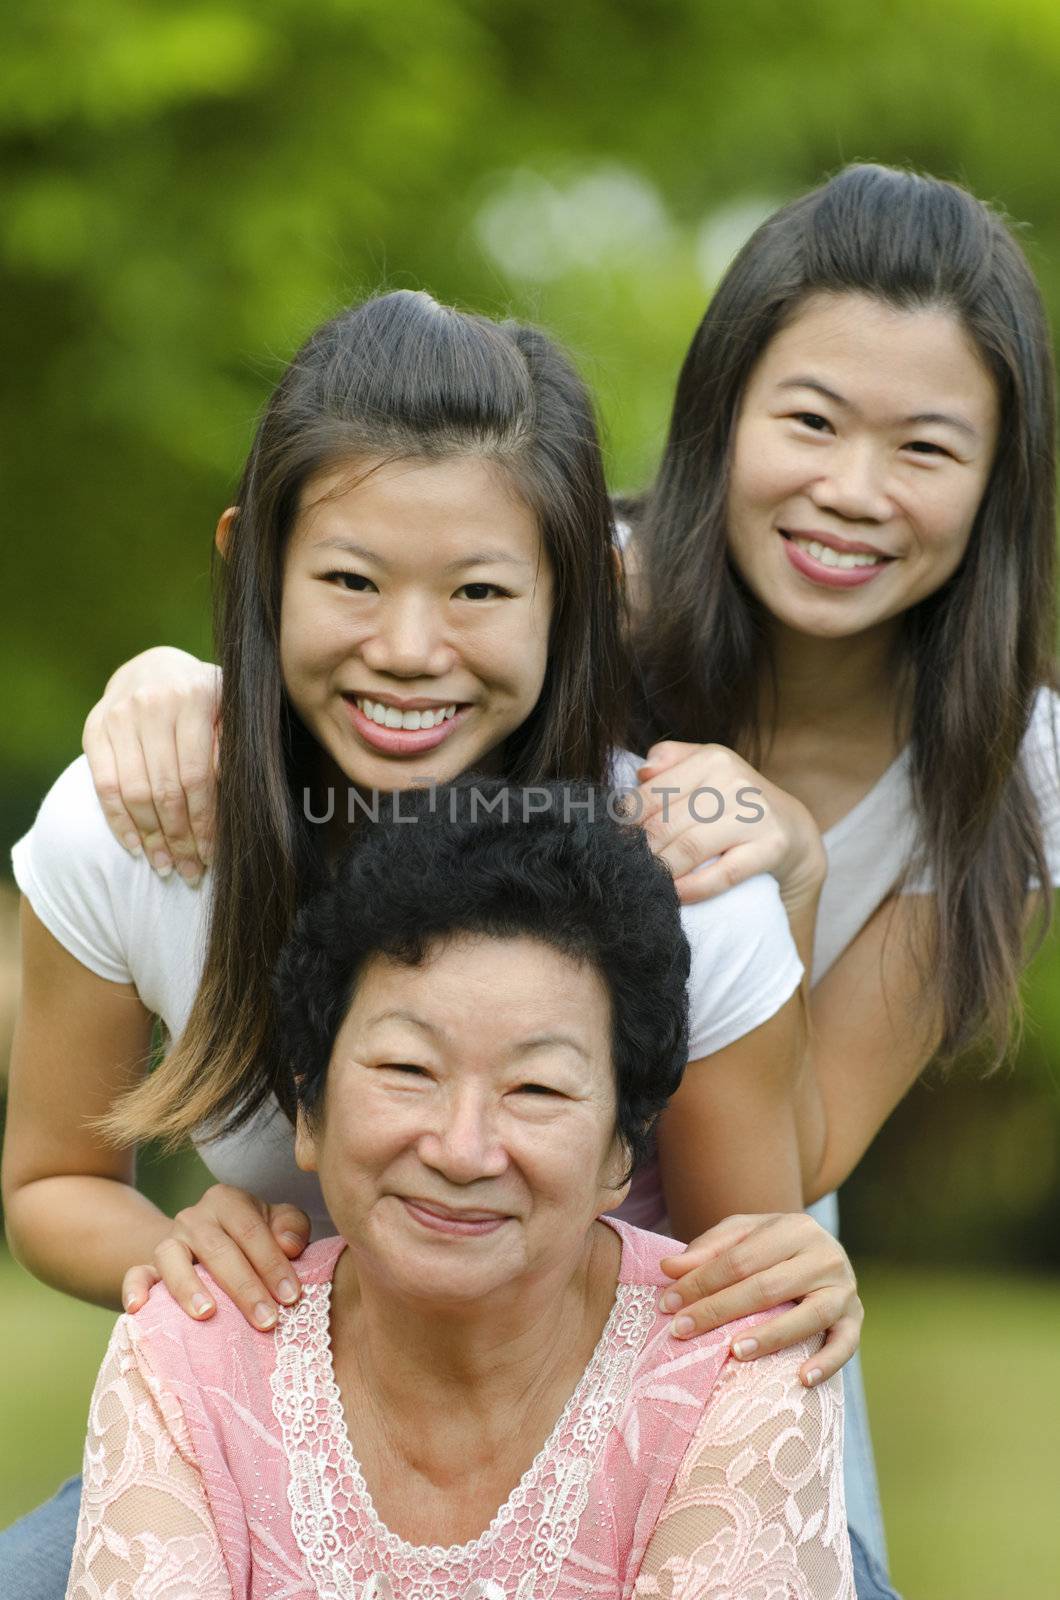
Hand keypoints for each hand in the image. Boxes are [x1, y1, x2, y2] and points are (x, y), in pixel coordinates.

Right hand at [83, 647, 221, 883]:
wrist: (155, 667)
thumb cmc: (206, 700)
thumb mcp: (230, 712)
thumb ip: (233, 747)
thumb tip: (233, 795)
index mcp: (195, 697)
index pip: (198, 777)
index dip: (204, 822)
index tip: (211, 854)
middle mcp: (153, 702)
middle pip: (166, 790)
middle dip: (179, 838)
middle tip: (189, 871)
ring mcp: (119, 714)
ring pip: (134, 791)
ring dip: (151, 837)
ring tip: (165, 866)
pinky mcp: (95, 728)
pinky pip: (104, 785)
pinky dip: (119, 821)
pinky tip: (136, 846)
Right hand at [122, 1185, 310, 1329]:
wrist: (208, 1247)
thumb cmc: (254, 1239)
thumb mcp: (278, 1224)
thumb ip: (292, 1227)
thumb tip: (289, 1246)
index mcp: (228, 1201)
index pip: (252, 1230)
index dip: (273, 1263)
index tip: (291, 1297)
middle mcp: (194, 1217)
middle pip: (218, 1249)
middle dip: (244, 1287)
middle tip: (266, 1320)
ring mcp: (169, 1241)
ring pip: (172, 1258)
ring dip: (189, 1287)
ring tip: (207, 1313)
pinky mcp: (148, 1266)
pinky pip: (135, 1274)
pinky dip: (134, 1289)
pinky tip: (139, 1309)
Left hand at [636, 741, 825, 910]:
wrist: (792, 827)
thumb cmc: (733, 799)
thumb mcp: (706, 767)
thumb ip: (670, 760)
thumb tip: (640, 773)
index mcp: (712, 758)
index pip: (651, 795)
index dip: (626, 824)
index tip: (615, 843)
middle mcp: (734, 782)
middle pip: (666, 824)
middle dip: (641, 851)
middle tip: (626, 868)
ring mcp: (755, 814)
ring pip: (689, 848)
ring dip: (661, 871)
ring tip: (646, 883)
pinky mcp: (771, 847)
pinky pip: (723, 874)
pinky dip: (693, 888)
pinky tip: (676, 895)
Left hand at [656, 1212, 862, 1386]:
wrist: (823, 1252)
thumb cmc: (773, 1246)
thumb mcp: (742, 1235)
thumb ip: (708, 1249)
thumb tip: (668, 1268)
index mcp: (793, 1228)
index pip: (740, 1259)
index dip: (701, 1282)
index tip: (667, 1304)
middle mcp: (824, 1255)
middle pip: (767, 1287)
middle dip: (720, 1310)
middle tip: (682, 1331)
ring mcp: (844, 1289)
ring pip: (808, 1316)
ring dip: (771, 1336)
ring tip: (735, 1352)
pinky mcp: (855, 1319)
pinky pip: (846, 1345)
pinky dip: (827, 1363)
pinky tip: (801, 1379)